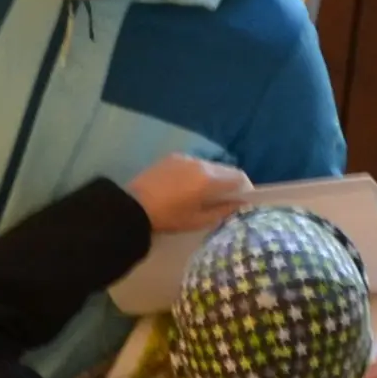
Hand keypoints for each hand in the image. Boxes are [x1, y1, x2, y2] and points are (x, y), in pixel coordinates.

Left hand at [130, 153, 251, 234]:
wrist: (132, 207)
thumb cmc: (168, 218)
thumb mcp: (198, 220)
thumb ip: (223, 210)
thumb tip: (239, 203)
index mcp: (209, 179)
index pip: (239, 177)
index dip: (244, 189)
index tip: (240, 200)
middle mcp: (201, 163)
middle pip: (226, 169)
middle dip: (230, 182)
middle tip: (224, 198)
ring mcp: (186, 157)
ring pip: (210, 165)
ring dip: (213, 176)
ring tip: (204, 193)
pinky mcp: (173, 157)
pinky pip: (194, 163)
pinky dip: (198, 172)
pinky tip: (187, 186)